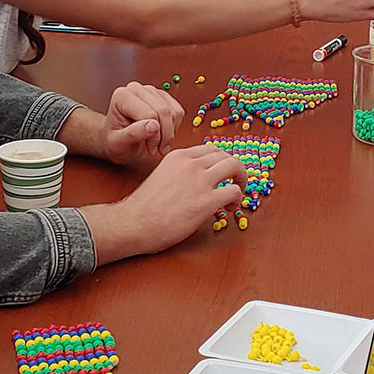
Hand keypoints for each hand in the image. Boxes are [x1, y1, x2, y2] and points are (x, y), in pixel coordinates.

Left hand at [101, 82, 183, 163]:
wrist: (116, 140)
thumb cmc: (114, 141)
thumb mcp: (119, 143)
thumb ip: (133, 134)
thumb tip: (154, 126)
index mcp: (123, 96)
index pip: (150, 114)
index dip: (154, 136)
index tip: (150, 150)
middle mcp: (136, 89)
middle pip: (164, 111)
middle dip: (164, 135)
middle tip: (157, 150)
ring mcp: (151, 91)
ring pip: (173, 112)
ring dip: (170, 133)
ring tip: (158, 144)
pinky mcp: (163, 97)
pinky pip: (178, 112)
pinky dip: (174, 127)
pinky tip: (162, 135)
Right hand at [111, 143, 249, 253]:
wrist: (132, 223)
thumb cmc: (143, 206)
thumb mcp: (161, 175)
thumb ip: (180, 172)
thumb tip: (197, 180)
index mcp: (179, 156)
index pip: (210, 149)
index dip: (220, 162)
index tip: (221, 174)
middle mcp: (191, 164)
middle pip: (226, 156)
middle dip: (235, 169)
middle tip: (235, 182)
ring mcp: (200, 181)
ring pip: (234, 167)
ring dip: (241, 180)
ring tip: (236, 195)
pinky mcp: (206, 201)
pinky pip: (234, 192)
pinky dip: (237, 199)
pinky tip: (229, 209)